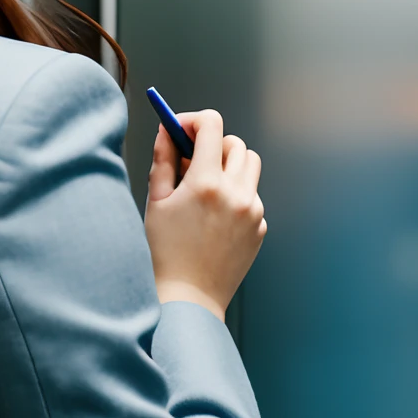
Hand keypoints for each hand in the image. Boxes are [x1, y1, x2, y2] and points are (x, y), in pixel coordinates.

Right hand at [144, 109, 265, 320]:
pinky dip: (235, 196)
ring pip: (250, 167)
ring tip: (207, 188)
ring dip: (229, 167)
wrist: (189, 298)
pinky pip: (252, 196)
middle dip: (213, 145)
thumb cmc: (165, 253)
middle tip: (192, 160)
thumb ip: (163, 161)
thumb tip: (167, 131)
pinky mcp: (260, 227)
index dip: (194, 120)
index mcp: (205, 183)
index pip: (211, 125)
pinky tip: (214, 218)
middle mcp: (235, 193)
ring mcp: (253, 211)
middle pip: (235, 143)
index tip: (182, 128)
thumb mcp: (156, 202)